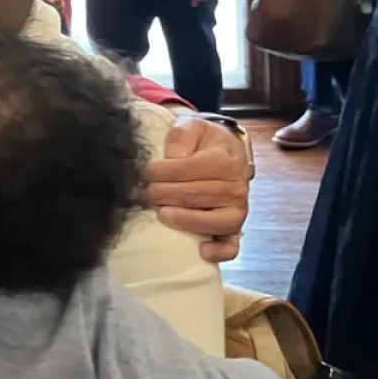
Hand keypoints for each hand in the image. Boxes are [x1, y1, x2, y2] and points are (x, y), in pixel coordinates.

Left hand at [145, 116, 249, 261]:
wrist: (224, 150)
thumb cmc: (203, 140)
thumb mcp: (191, 127)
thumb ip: (180, 137)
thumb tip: (172, 158)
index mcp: (225, 161)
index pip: (187, 170)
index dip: (160, 172)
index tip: (141, 173)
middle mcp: (236, 187)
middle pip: (196, 196)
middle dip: (163, 195)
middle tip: (141, 194)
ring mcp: (237, 210)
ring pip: (214, 222)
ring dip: (185, 220)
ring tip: (161, 214)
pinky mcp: (235, 227)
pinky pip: (232, 244)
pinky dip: (220, 251)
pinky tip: (202, 250)